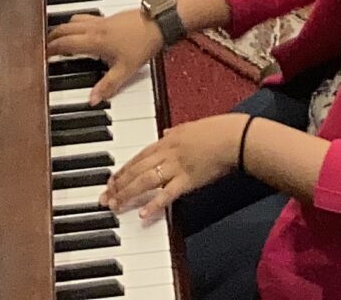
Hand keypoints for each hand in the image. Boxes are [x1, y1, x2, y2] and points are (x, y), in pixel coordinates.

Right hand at [48, 9, 164, 105]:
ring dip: (64, 26)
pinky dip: (76, 22)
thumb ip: (107, 85)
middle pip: (66, 27)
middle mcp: (94, 27)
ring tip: (59, 36)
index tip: (42, 53)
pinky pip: (85, 17)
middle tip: (45, 44)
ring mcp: (102, 19)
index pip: (66, 42)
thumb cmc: (142, 43)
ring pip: (74, 19)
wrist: (158, 22)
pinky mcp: (109, 16)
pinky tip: (82, 29)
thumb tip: (92, 100)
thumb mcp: (125, 70)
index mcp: (94, 40)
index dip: (52, 47)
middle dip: (53, 35)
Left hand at [104, 114, 247, 220]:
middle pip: (137, 169)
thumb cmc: (218, 130)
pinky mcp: (188, 180)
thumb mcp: (191, 126)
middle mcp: (168, 152)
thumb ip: (176, 130)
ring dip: (128, 193)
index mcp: (168, 139)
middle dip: (119, 184)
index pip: (139, 156)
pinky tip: (143, 213)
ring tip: (115, 205)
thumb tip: (165, 131)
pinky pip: (167, 193)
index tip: (111, 180)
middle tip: (105, 197)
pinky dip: (154, 203)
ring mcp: (177, 166)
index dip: (123, 169)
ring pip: (146, 180)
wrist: (235, 136)